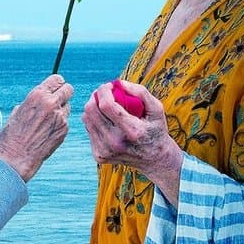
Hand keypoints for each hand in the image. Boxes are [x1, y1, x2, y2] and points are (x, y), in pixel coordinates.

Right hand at [0, 74, 72, 181]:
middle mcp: (51, 104)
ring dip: (61, 110)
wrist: (16, 158)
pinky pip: (66, 121)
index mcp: (38, 95)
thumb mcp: (19, 110)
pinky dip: (60, 124)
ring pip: (68, 106)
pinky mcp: (64, 130)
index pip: (57, 79)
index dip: (56, 84)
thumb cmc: (13, 135)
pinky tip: (48, 131)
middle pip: (69, 89)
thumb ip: (35, 101)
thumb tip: (44, 96)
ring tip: (47, 121)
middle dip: (63, 94)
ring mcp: (60, 118)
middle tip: (57, 101)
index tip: (55, 88)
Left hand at [81, 80, 182, 204]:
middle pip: (92, 110)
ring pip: (86, 118)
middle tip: (106, 92)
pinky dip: (94, 120)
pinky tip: (107, 120)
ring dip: (93, 106)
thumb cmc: (156, 130)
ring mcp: (105, 151)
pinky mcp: (99, 155)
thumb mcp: (157, 109)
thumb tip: (118, 83)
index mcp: (131, 131)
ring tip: (106, 105)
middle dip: (96, 95)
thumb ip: (140, 92)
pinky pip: (88, 128)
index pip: (106, 105)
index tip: (110, 85)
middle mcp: (115, 143)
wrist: (155, 160)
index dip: (104, 90)